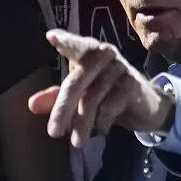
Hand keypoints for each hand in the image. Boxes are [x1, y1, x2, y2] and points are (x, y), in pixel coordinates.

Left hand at [28, 30, 174, 148]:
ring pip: (92, 100)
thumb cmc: (108, 95)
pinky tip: (101, 131)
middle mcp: (104, 54)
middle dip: (63, 109)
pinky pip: (109, 108)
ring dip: (82, 124)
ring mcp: (119, 68)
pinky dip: (102, 124)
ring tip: (76, 142)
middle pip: (76, 82)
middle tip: (53, 133)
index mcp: (89, 51)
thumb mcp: (82, 95)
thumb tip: (31, 105)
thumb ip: (57, 98)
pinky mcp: (132, 85)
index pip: (75, 45)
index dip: (65, 41)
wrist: (148, 106)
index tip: (51, 37)